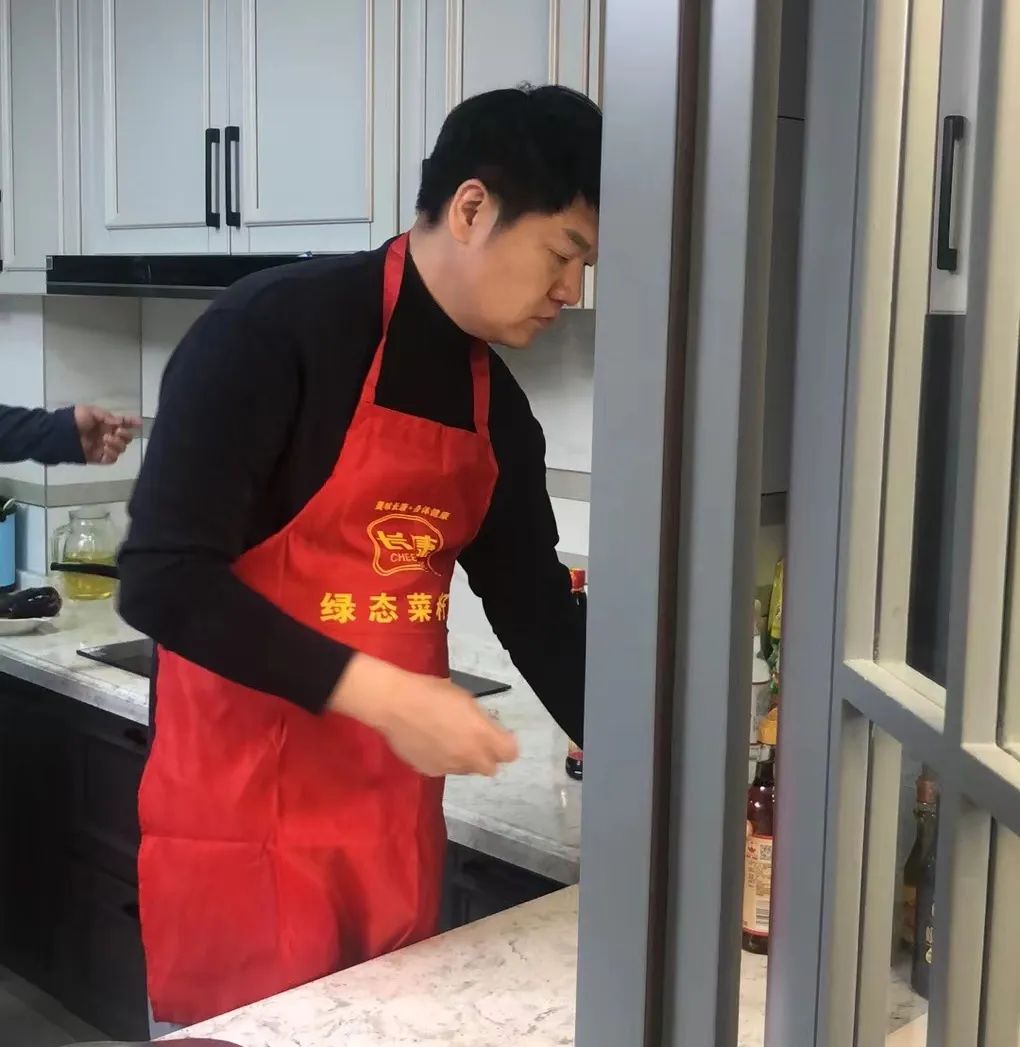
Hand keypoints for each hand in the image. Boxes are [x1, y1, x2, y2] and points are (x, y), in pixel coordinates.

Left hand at [74, 405, 141, 464]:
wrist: (61, 434)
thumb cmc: (74, 420)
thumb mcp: (91, 411)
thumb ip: (107, 417)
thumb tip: (119, 423)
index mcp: (107, 423)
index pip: (124, 423)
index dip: (132, 422)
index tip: (139, 423)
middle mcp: (108, 435)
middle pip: (127, 438)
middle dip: (125, 434)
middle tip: (116, 432)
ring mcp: (104, 447)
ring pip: (122, 448)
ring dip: (117, 443)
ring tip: (105, 440)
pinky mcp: (100, 458)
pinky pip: (113, 458)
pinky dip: (112, 453)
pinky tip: (105, 448)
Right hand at [330, 653, 518, 776]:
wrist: (395, 704)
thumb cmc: (431, 692)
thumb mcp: (465, 699)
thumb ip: (481, 721)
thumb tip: (488, 731)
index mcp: (481, 735)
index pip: (510, 753)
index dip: (506, 744)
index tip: (499, 735)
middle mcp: (468, 756)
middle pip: (490, 768)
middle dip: (486, 756)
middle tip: (475, 740)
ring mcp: (448, 767)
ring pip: (466, 770)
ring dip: (464, 758)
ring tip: (448, 739)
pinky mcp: (430, 771)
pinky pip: (444, 769)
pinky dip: (443, 760)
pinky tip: (430, 743)